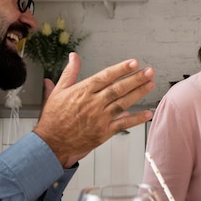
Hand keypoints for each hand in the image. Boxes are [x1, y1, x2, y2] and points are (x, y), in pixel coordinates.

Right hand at [34, 53, 154, 167]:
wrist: (50, 144)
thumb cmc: (53, 118)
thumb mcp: (58, 92)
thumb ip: (69, 73)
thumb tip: (73, 56)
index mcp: (83, 91)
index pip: (106, 76)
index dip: (121, 69)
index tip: (134, 63)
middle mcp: (93, 103)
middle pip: (118, 88)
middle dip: (136, 79)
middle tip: (149, 71)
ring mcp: (99, 118)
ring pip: (123, 103)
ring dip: (138, 93)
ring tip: (150, 84)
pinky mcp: (104, 132)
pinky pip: (123, 124)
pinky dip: (136, 119)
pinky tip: (147, 113)